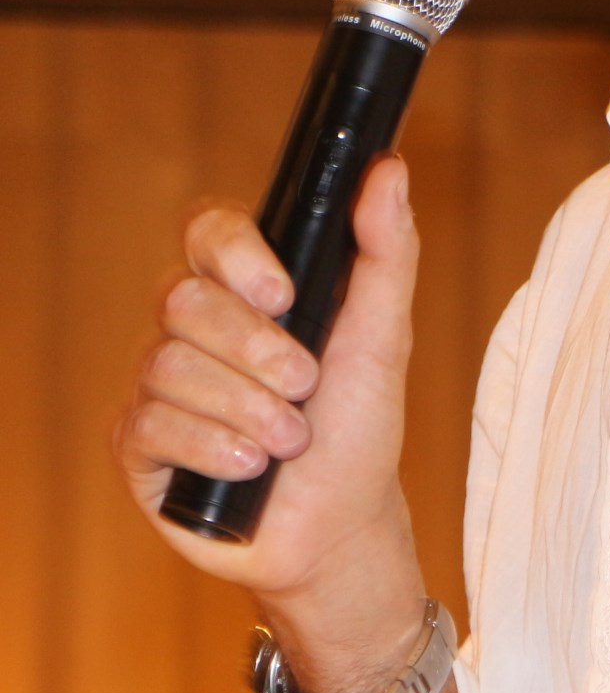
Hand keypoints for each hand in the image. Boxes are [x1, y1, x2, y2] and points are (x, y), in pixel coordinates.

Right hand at [112, 156, 427, 691]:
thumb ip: (386, 251)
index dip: (236, 253)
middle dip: (258, 350)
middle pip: (183, 300)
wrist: (341, 524)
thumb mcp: (385, 336)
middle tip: (306, 386)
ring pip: (169, 366)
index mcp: (246, 291)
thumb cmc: (360, 426)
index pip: (206, 229)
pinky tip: (251, 469)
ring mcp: (157, 384)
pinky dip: (216, 448)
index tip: (285, 295)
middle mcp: (192, 329)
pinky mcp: (136, 444)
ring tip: (291, 441)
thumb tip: (388, 168)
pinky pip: (152, 424)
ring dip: (249, 409)